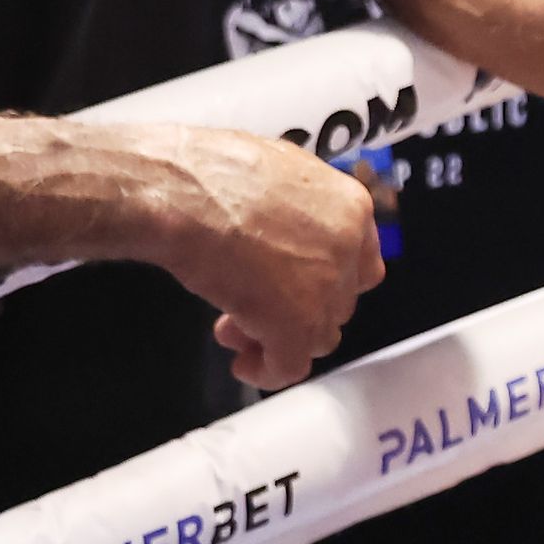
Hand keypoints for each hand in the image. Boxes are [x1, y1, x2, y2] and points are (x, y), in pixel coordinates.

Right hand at [130, 124, 386, 386]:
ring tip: (232, 328)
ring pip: (318, 335)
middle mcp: (347, 250)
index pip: (361, 261)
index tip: (295, 285)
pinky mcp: (294, 326)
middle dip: (293, 307)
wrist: (182, 191)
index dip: (326, 279)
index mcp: (351, 208)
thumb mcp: (277, 173)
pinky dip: (269, 371)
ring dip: (277, 337)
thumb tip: (286, 230)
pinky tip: (245, 365)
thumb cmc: (210, 172)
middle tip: (250, 305)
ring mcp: (325, 291)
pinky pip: (291, 366)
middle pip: (336, 300)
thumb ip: (299, 208)